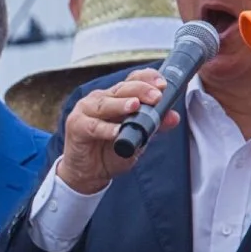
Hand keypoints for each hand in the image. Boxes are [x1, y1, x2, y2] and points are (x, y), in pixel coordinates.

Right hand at [55, 70, 179, 195]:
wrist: (89, 173)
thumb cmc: (110, 151)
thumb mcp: (138, 138)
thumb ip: (154, 126)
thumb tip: (174, 117)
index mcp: (117, 97)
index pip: (133, 80)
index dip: (147, 79)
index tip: (163, 85)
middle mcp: (101, 99)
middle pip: (122, 88)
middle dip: (140, 90)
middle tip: (156, 96)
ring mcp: (87, 111)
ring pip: (105, 103)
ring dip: (121, 105)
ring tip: (135, 106)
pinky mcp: (76, 126)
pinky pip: (93, 126)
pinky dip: (105, 129)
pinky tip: (116, 132)